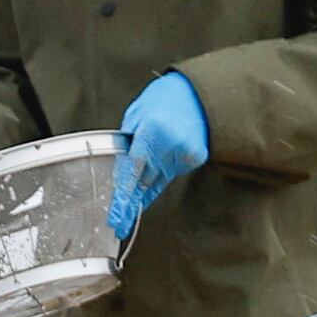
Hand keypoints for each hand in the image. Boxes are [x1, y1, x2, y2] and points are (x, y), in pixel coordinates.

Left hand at [106, 72, 208, 244]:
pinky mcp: (194, 159)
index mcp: (151, 134)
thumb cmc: (165, 97)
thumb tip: (121, 165)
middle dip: (130, 204)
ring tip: (129, 209)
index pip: (132, 174)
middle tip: (119, 224)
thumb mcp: (137, 113)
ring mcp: (184, 156)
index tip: (116, 219)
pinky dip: (159, 176)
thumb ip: (127, 140)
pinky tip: (150, 183)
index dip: (123, 200)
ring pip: (156, 182)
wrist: (201, 92)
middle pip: (144, 184)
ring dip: (143, 194)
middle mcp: (169, 149)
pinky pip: (169, 173)